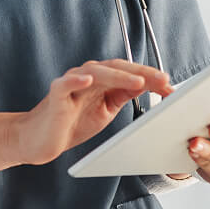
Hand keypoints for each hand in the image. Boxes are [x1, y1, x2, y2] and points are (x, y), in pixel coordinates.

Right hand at [18, 59, 173, 165]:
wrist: (39, 140)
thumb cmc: (70, 124)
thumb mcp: (105, 110)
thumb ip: (122, 96)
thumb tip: (146, 84)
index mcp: (101, 81)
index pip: (129, 73)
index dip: (150, 77)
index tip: (170, 86)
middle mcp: (87, 76)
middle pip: (117, 68)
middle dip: (142, 73)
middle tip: (163, 81)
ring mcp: (71, 83)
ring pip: (96, 71)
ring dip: (118, 75)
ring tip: (137, 81)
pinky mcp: (56, 95)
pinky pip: (65, 83)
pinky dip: (76, 80)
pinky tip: (88, 79)